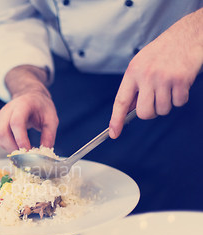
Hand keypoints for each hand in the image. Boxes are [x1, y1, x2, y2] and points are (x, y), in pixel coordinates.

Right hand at [0, 66, 58, 151]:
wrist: (30, 96)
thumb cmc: (41, 107)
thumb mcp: (51, 118)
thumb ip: (49, 135)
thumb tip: (44, 152)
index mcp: (23, 104)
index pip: (16, 122)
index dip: (20, 138)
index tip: (27, 151)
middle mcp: (8, 109)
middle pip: (2, 131)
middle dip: (12, 147)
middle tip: (25, 156)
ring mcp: (1, 116)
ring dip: (10, 148)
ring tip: (24, 152)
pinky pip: (0, 138)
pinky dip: (8, 146)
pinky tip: (19, 147)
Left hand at [109, 9, 202, 138]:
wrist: (187, 35)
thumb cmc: (164, 50)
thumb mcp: (141, 64)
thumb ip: (135, 86)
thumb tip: (130, 109)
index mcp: (133, 72)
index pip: (121, 101)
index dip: (116, 119)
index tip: (113, 133)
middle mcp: (146, 76)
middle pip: (145, 112)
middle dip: (151, 112)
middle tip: (156, 101)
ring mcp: (164, 78)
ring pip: (163, 109)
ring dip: (168, 103)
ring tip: (170, 86)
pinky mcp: (180, 80)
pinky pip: (179, 102)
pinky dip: (181, 97)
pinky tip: (180, 83)